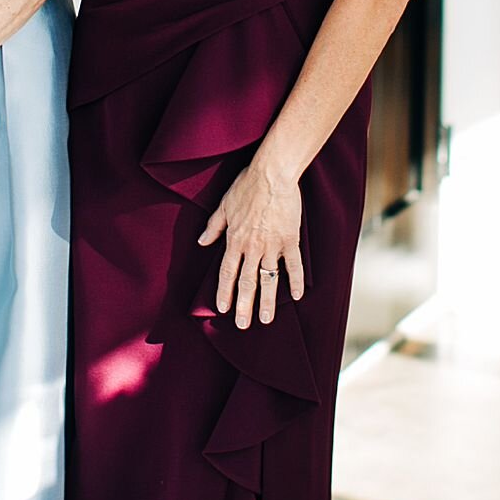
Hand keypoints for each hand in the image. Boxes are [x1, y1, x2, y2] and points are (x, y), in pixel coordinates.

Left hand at [198, 162, 305, 328]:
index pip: (227, 272)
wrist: (272, 174)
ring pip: (269, 279)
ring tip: (267, 320)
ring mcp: (273, 245)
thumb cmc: (247, 186)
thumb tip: (202, 242)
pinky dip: (296, 281)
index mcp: (235, 240)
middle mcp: (252, 247)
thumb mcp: (224, 205)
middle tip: (243, 325)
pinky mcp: (290, 240)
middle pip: (247, 282)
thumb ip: (214, 226)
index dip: (225, 291)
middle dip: (244, 305)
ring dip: (268, 301)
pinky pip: (294, 265)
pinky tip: (297, 296)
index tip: (223, 308)